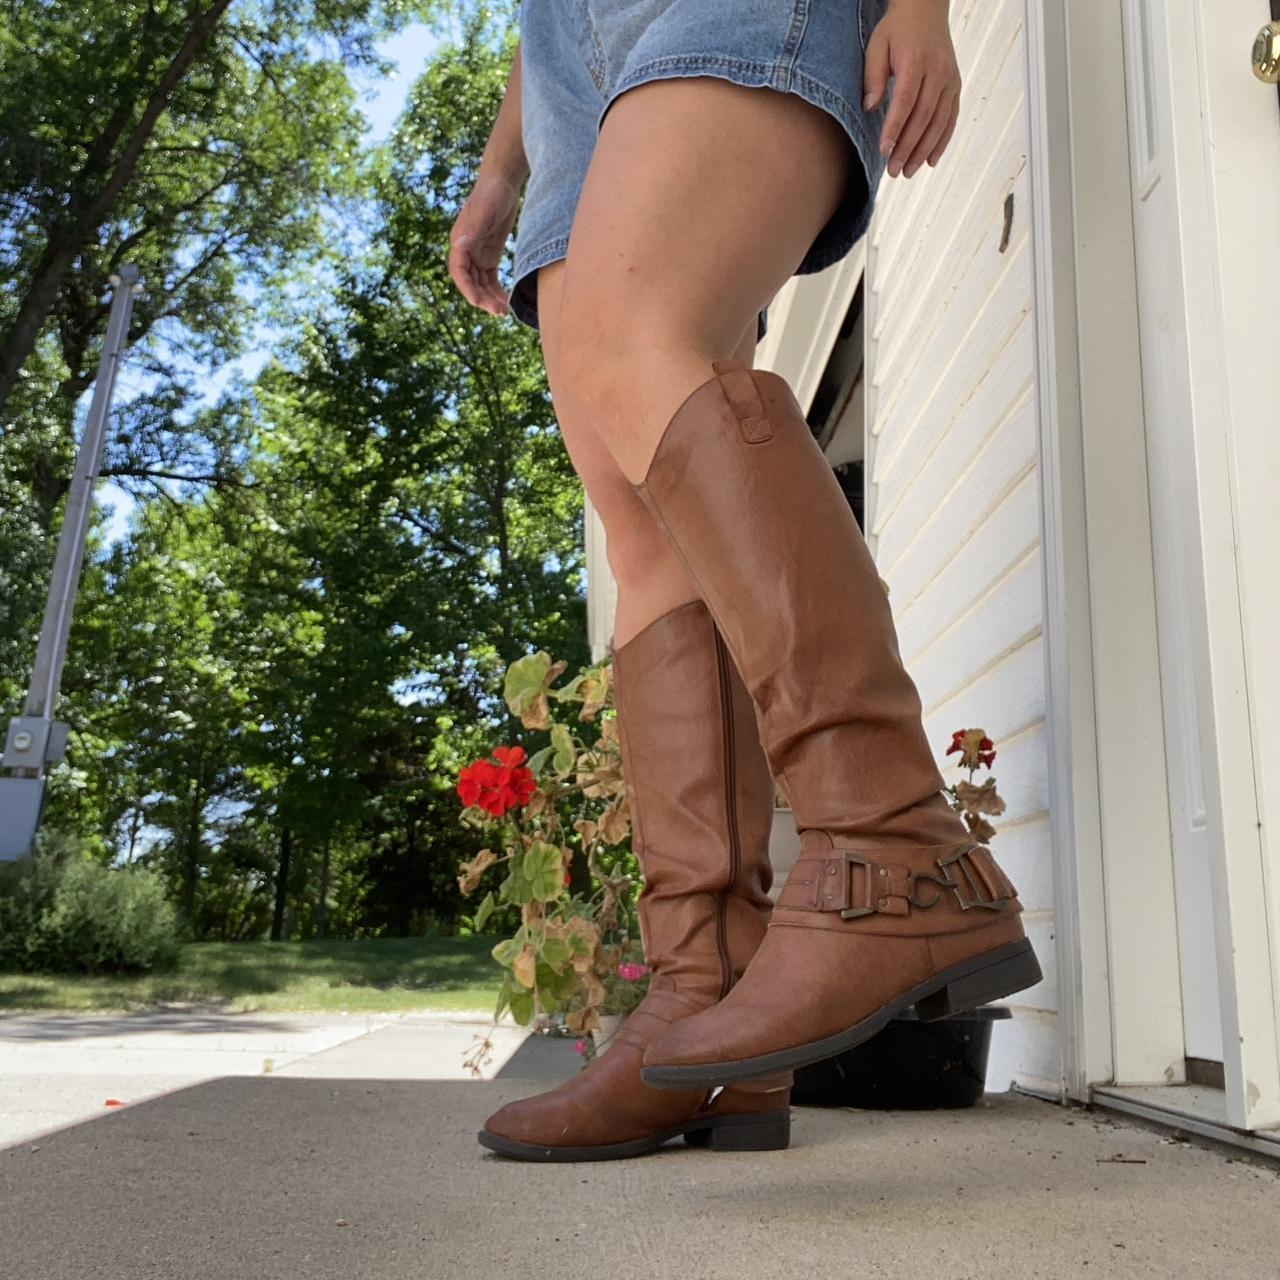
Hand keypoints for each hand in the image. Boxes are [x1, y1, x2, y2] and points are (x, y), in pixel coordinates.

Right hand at [449, 171, 521, 316]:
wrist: (502, 183)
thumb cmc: (492, 193)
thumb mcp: (484, 210)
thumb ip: (472, 229)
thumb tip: (459, 246)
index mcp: (460, 242)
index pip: (459, 272)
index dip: (467, 289)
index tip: (478, 303)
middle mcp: (466, 251)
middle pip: (471, 282)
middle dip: (483, 299)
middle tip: (499, 312)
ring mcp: (478, 254)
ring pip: (481, 284)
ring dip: (490, 299)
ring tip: (504, 312)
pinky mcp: (490, 255)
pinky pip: (490, 279)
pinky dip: (497, 291)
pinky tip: (507, 301)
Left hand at [863, 0, 961, 178]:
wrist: (926, 9)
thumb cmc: (897, 29)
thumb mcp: (877, 46)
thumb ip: (873, 77)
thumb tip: (870, 107)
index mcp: (916, 61)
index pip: (906, 101)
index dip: (895, 128)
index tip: (884, 150)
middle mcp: (938, 72)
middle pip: (923, 117)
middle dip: (908, 148)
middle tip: (894, 171)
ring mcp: (950, 79)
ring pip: (939, 122)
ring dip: (923, 151)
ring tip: (908, 172)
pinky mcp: (955, 85)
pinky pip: (951, 117)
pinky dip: (942, 141)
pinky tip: (931, 160)